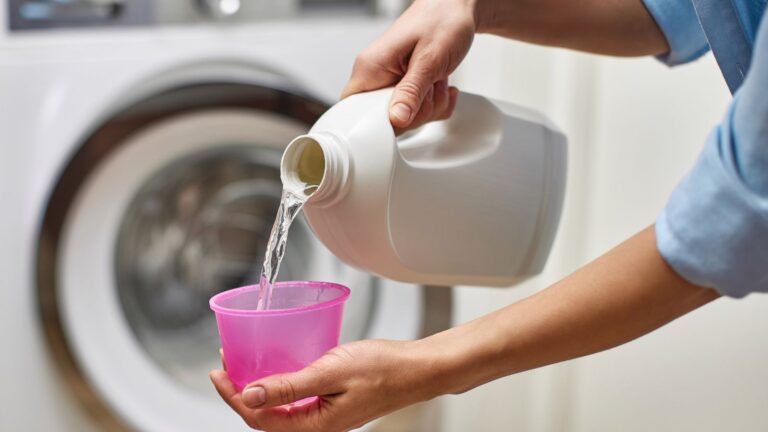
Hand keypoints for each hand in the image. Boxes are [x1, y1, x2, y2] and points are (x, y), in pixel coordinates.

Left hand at [209, 339, 442, 431]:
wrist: (416, 369)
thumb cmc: (382, 368)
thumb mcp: (330, 372)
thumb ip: (289, 385)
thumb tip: (248, 396)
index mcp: (315, 426)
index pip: (260, 418)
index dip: (233, 397)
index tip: (217, 373)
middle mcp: (317, 426)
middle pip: (265, 416)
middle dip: (240, 392)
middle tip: (224, 365)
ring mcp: (324, 416)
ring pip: (279, 408)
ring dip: (257, 387)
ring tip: (242, 364)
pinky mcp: (330, 404)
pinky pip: (295, 400)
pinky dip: (278, 384)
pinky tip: (275, 367)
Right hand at [341, 0, 477, 132]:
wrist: (457, 7)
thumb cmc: (442, 21)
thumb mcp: (429, 60)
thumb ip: (411, 92)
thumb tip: (397, 119)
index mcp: (370, 67)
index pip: (354, 111)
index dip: (380, 122)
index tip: (406, 114)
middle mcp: (374, 74)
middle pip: (384, 119)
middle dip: (415, 113)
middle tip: (431, 88)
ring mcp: (389, 81)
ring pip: (403, 117)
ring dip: (429, 106)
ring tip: (437, 80)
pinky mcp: (403, 85)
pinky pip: (414, 110)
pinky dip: (434, 104)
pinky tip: (441, 86)